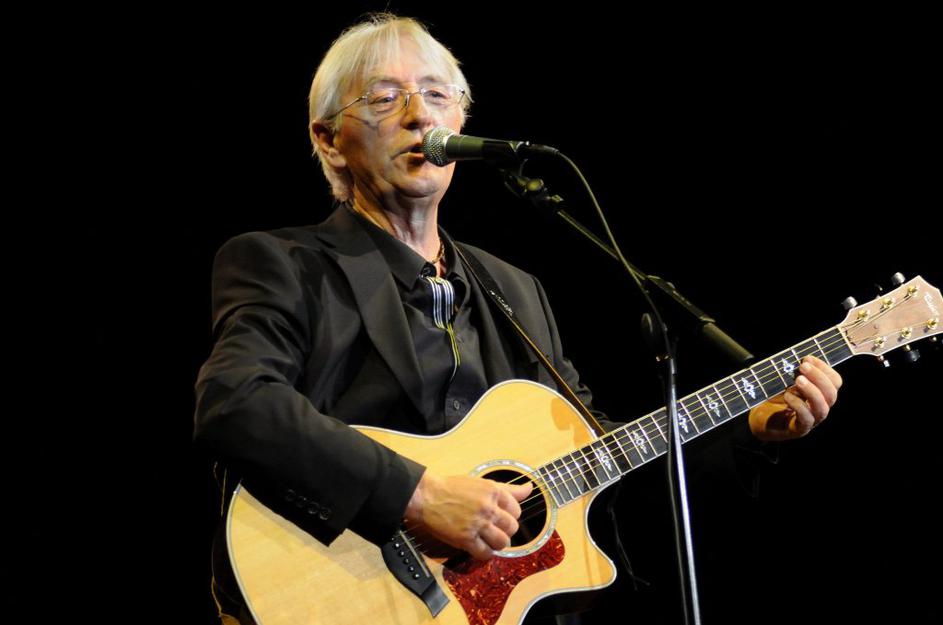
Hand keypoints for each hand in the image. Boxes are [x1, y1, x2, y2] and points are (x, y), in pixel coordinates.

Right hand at [404, 472, 532, 559]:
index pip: (516, 509)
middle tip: (495, 529)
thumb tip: (529, 488)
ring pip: (502, 542)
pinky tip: (479, 547)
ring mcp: (477, 524)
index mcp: (493, 491)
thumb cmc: (452, 488)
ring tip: (489, 539)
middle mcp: (487, 507)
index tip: (501, 517)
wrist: (426, 496)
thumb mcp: (482, 483)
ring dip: (498, 543)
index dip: (510, 515)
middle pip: (512, 527)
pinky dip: (486, 553)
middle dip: (505, 530)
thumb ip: (508, 488)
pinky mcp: (465, 539)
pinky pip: (485, 553)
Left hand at [748, 355, 842, 441]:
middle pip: (831, 394)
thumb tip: (801, 360)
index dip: (824, 369)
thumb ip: (794, 372)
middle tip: (803, 367)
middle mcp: (819, 408)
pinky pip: (806, 419)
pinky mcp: (798, 429)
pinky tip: (788, 396)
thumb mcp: (785, 382)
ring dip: (812, 391)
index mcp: (820, 394)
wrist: (758, 419)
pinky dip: (798, 405)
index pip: (834, 382)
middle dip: (819, 378)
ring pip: (822, 408)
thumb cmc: (773, 398)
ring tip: (798, 380)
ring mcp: (810, 421)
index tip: (808, 358)